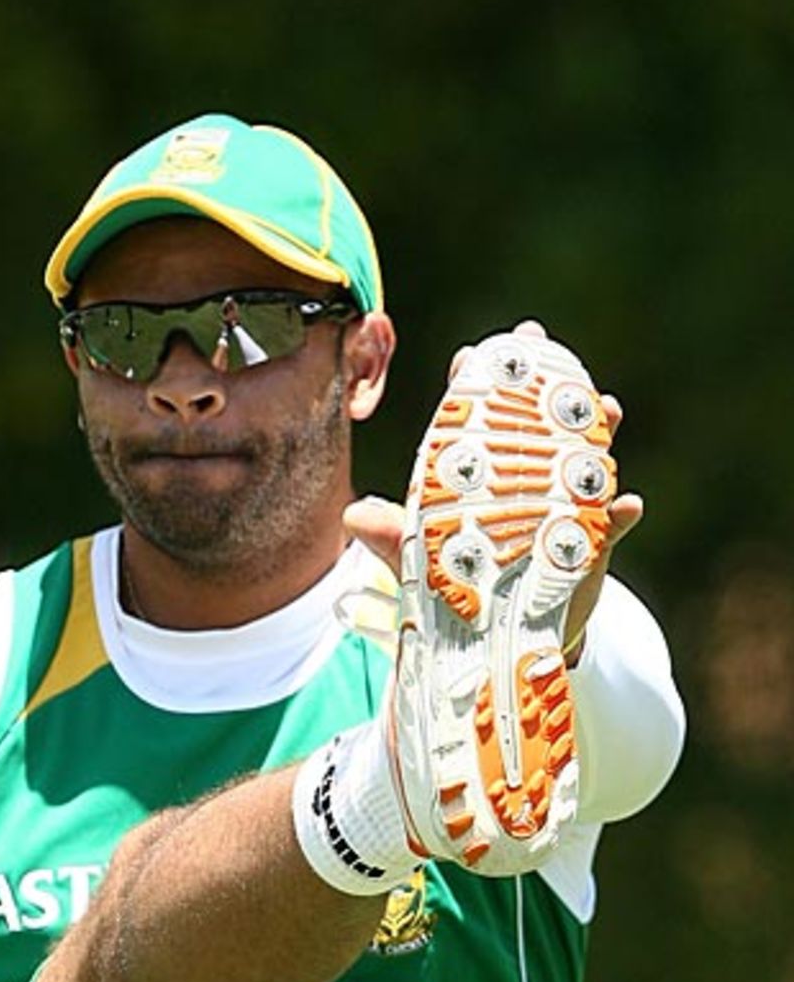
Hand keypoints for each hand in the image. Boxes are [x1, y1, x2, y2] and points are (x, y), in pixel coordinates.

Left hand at [345, 318, 642, 661]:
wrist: (499, 638)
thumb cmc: (461, 585)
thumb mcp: (422, 562)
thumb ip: (390, 540)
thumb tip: (353, 517)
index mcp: (483, 483)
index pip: (477, 425)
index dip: (474, 386)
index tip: (470, 355)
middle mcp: (525, 486)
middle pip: (537, 425)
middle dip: (543, 383)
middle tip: (541, 343)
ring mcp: (560, 512)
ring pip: (583, 463)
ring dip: (598, 433)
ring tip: (609, 406)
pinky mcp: (588, 549)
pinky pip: (610, 528)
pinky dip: (621, 516)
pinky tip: (628, 503)